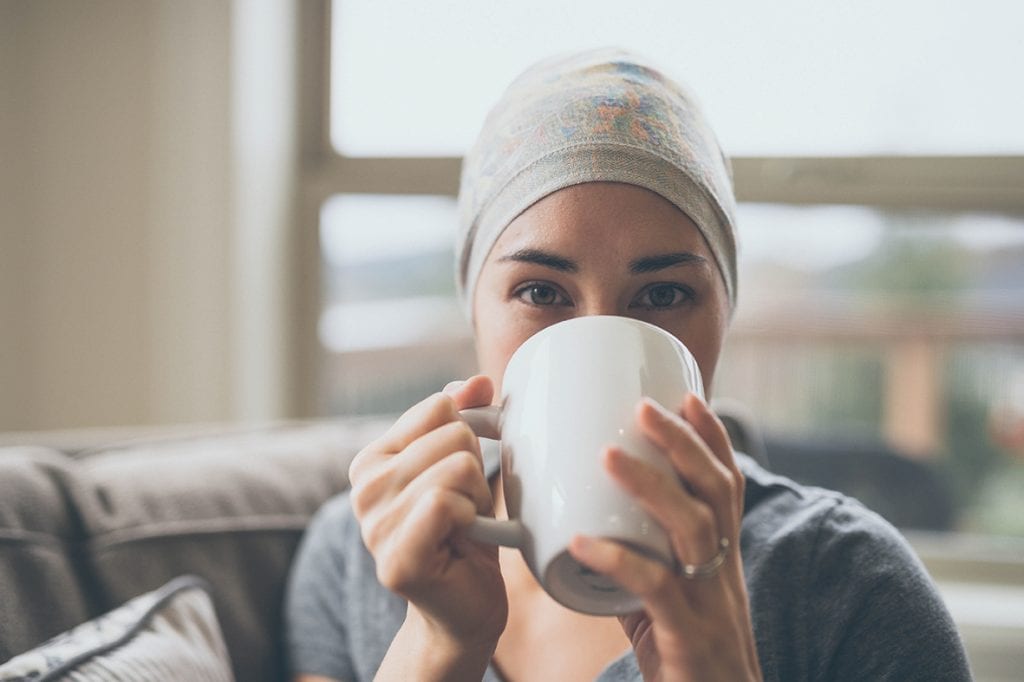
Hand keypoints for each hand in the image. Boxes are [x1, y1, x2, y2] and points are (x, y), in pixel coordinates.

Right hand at [347, 376, 506, 666]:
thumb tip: (477, 380)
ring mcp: (374, 525)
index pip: (441, 407)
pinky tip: (460, 543)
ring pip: (458, 467)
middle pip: (454, 434)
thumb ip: (464, 416)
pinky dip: (472, 521)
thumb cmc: (466, 532)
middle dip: (477, 473)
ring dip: (477, 499)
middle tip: (465, 511)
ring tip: (463, 528)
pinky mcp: (395, 557)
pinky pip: (447, 503)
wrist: (466, 604)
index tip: (459, 478)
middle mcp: (363, 487)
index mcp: (373, 458)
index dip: (467, 440)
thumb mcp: (465, 463)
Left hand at [568, 394, 761, 680]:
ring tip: (607, 454)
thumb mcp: (669, 596)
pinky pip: (656, 590)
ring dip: (651, 485)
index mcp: (723, 555)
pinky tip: (580, 541)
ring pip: (692, 529)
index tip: (689, 395)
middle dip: (683, 443)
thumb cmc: (686, 651)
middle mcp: (724, 570)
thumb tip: (582, 523)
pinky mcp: (688, 636)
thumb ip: (639, 559)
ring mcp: (709, 602)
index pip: (728, 485)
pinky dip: (618, 561)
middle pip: (715, 492)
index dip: (713, 439)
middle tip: (643, 405)